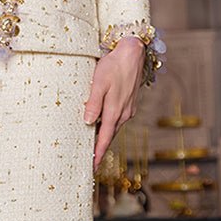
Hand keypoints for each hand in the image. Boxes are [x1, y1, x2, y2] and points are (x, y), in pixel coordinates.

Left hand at [85, 38, 143, 168]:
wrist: (133, 53)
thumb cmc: (113, 66)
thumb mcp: (99, 84)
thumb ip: (93, 104)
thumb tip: (87, 122)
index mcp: (115, 111)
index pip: (104, 138)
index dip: (98, 154)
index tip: (92, 167)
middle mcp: (124, 113)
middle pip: (109, 136)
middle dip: (100, 149)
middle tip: (90, 162)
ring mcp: (128, 109)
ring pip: (114, 127)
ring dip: (104, 137)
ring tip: (94, 147)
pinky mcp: (129, 103)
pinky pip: (118, 119)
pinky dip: (109, 126)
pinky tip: (102, 126)